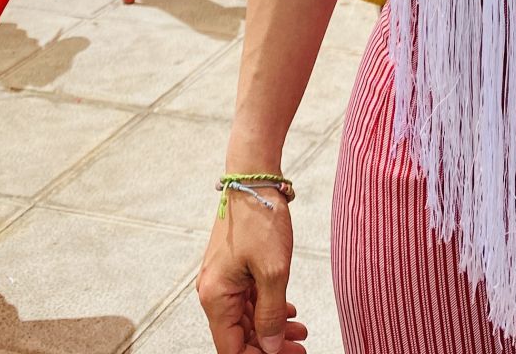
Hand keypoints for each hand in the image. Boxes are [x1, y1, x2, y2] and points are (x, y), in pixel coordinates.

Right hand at [199, 195, 307, 352]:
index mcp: (216, 297)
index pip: (231, 348)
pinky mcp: (233, 268)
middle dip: (270, 345)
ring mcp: (223, 279)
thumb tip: (271, 347)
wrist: (254, 179)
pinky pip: (248, 299)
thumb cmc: (260, 219)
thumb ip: (271, 314)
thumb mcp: (274, 272)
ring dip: (273, 327)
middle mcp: (214, 292)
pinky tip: (289, 311)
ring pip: (246, 318)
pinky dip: (268, 308)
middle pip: (239, 336)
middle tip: (301, 348)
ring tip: (301, 331)